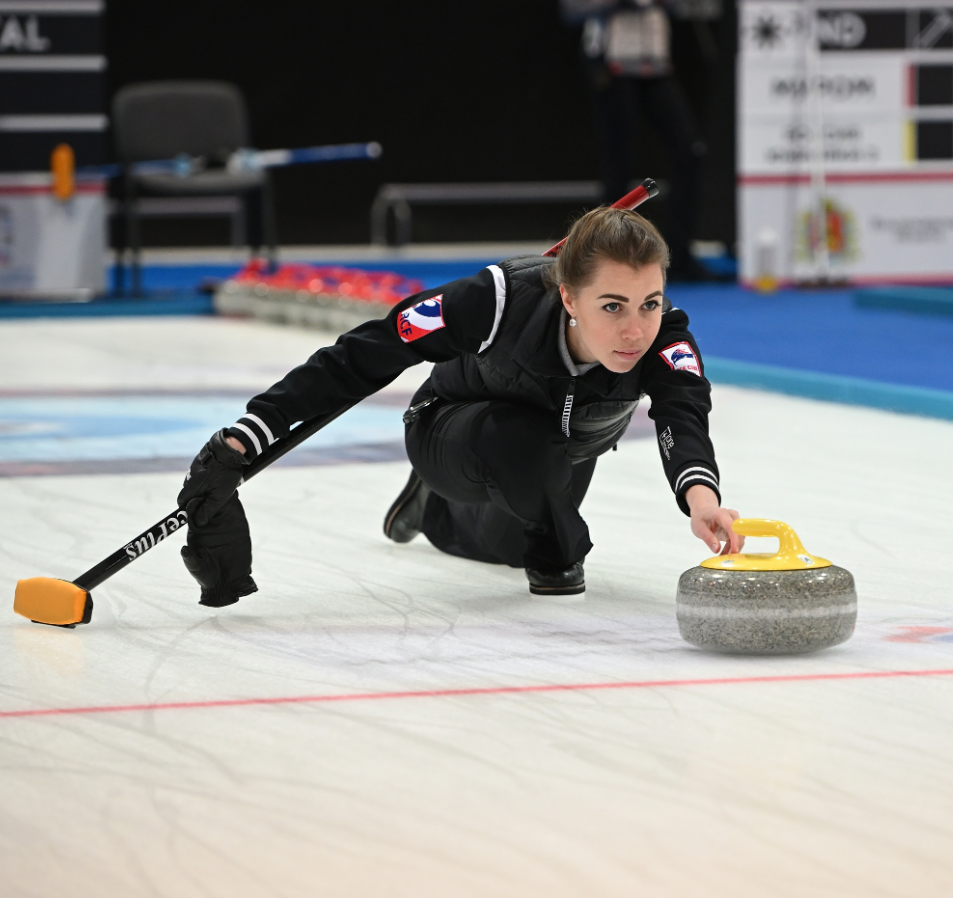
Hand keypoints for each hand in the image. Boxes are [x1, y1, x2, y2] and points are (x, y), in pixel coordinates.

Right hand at [177, 430, 248, 527]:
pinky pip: (201, 473)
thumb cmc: (225, 474)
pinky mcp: (201, 460)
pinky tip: (218, 476)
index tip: (201, 508)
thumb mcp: (219, 497)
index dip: (190, 507)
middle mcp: (189, 476)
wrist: (230, 450)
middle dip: (198, 497)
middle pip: (189, 493)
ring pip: (195, 483)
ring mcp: (194, 467)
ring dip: (204, 487)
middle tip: (213, 497)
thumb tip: (198, 522)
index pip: (182, 502)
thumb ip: (207, 510)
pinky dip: (207, 477)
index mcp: (190, 487)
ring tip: (218, 485)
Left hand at [181, 492, 257, 606]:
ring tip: (224, 484)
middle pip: (207, 502)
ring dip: (222, 494)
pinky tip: (234, 492)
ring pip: (221, 503)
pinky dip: (233, 500)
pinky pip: (234, 510)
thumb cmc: (207, 576)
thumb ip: (190, 559)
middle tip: (210, 482)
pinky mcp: (237, 526)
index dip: (193, 504)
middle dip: (208, 492)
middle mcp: (209, 524)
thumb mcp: (197, 568)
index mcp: (196, 531)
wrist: (228, 582)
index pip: (193, 512)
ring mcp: (223, 523)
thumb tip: (184, 550)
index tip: (195, 499)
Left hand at [685, 484, 743, 554]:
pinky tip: (724, 553)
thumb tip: (716, 549)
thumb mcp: (699, 528)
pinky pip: (737, 540)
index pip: (732, 527)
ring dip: (733, 548)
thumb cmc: (700, 518)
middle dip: (735, 547)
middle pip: (739, 533)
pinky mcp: (736, 528)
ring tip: (722, 556)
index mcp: (721, 514)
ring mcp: (735, 522)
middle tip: (727, 558)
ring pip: (740, 538)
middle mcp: (732, 516)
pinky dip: (731, 548)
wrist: (703, 511)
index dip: (735, 540)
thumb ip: (708, 538)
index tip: (734, 551)